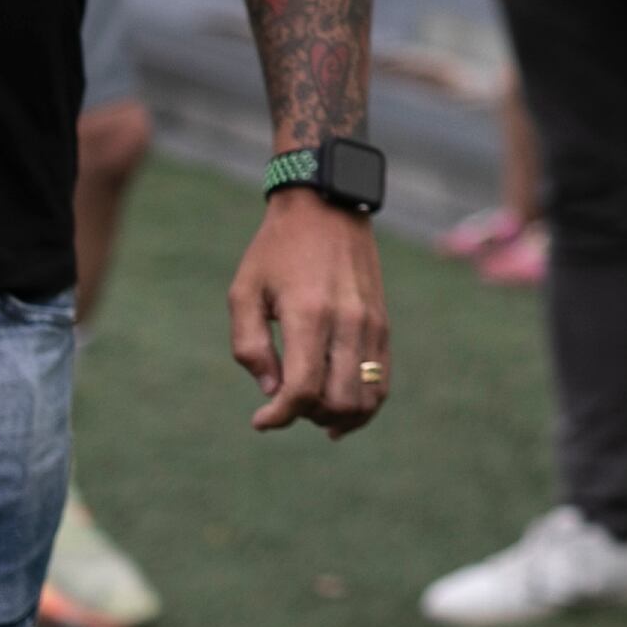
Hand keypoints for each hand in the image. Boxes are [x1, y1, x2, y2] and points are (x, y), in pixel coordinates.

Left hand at [227, 193, 390, 434]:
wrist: (327, 206)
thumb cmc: (276, 250)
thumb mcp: (244, 292)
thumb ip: (249, 346)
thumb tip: (270, 390)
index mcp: (308, 313)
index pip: (303, 389)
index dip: (280, 415)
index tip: (260, 420)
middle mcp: (347, 322)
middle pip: (338, 401)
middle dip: (308, 417)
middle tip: (285, 406)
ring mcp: (371, 324)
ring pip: (366, 398)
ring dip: (338, 417)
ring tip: (313, 412)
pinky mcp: (382, 324)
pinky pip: (381, 380)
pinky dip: (363, 405)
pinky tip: (340, 414)